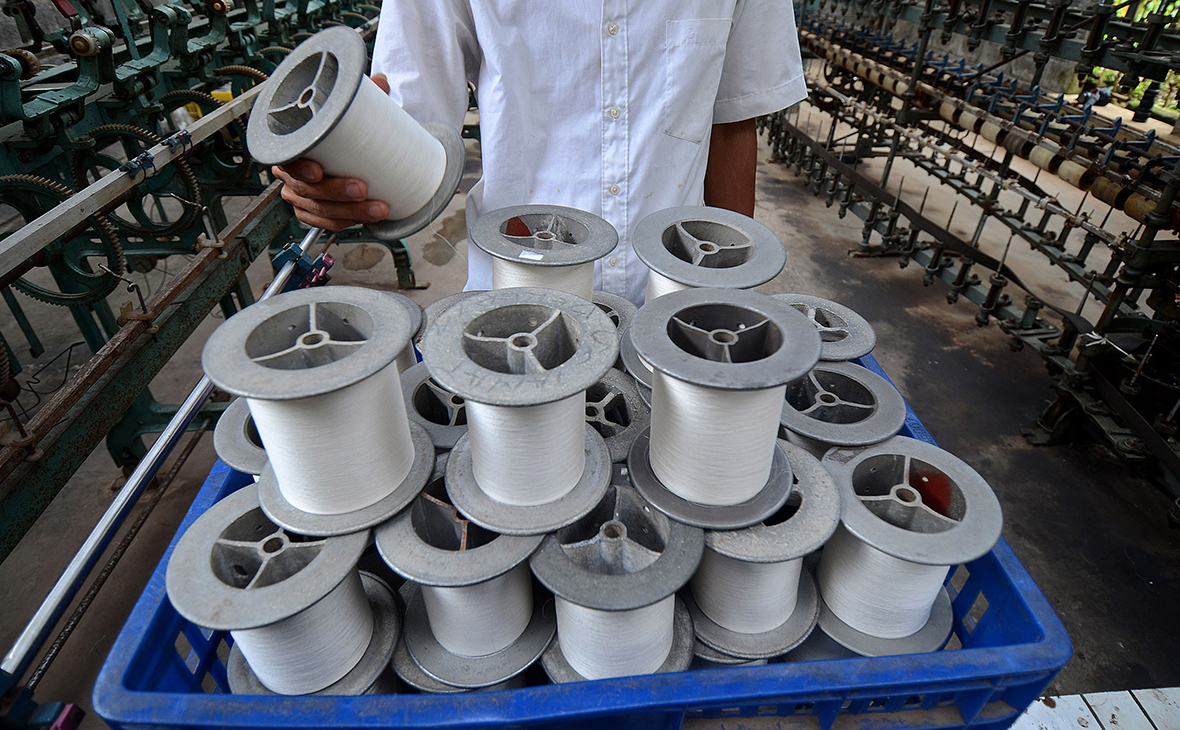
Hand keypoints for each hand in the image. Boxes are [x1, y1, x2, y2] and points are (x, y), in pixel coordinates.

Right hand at [271, 74, 392, 230]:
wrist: (344, 150)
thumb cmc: (339, 130)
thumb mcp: (348, 109)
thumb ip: (362, 94)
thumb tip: (380, 82)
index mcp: (290, 145)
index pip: (285, 159)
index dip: (299, 168)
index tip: (318, 171)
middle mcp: (290, 174)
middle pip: (306, 189)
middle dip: (336, 192)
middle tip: (362, 188)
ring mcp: (300, 195)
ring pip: (318, 210)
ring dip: (349, 212)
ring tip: (376, 208)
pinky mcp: (313, 211)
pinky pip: (325, 223)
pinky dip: (346, 222)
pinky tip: (365, 219)